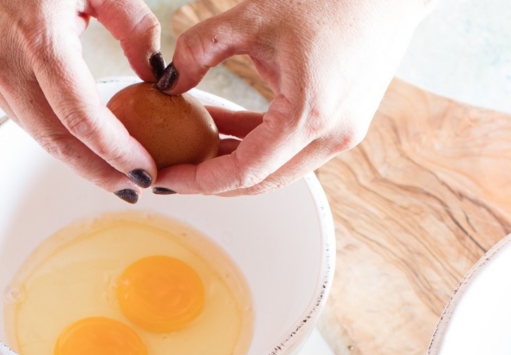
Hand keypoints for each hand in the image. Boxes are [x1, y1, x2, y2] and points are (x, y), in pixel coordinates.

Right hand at [0, 0, 163, 194]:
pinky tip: (79, 139)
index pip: (84, 120)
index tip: (145, 171)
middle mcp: (8, 68)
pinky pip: (23, 118)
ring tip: (113, 169)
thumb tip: (156, 76)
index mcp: (40, 41)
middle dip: (100, 173)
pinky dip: (55, 135)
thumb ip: (131, 25)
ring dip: (78, 159)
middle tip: (133, 186)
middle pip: (59, 143)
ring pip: (39, 135)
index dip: (116, 153)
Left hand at [157, 0, 433, 195]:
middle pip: (260, 182)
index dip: (198, 181)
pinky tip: (225, 123)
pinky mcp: (345, 126)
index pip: (244, 172)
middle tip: (174, 169)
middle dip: (213, 180)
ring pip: (276, 170)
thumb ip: (201, 48)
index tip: (165, 178)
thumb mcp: (253, 15)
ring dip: (235, 159)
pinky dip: (258, 142)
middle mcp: (331, 138)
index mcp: (309, 117)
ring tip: (193, 141)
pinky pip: (292, 150)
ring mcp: (343, 136)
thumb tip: (167, 81)